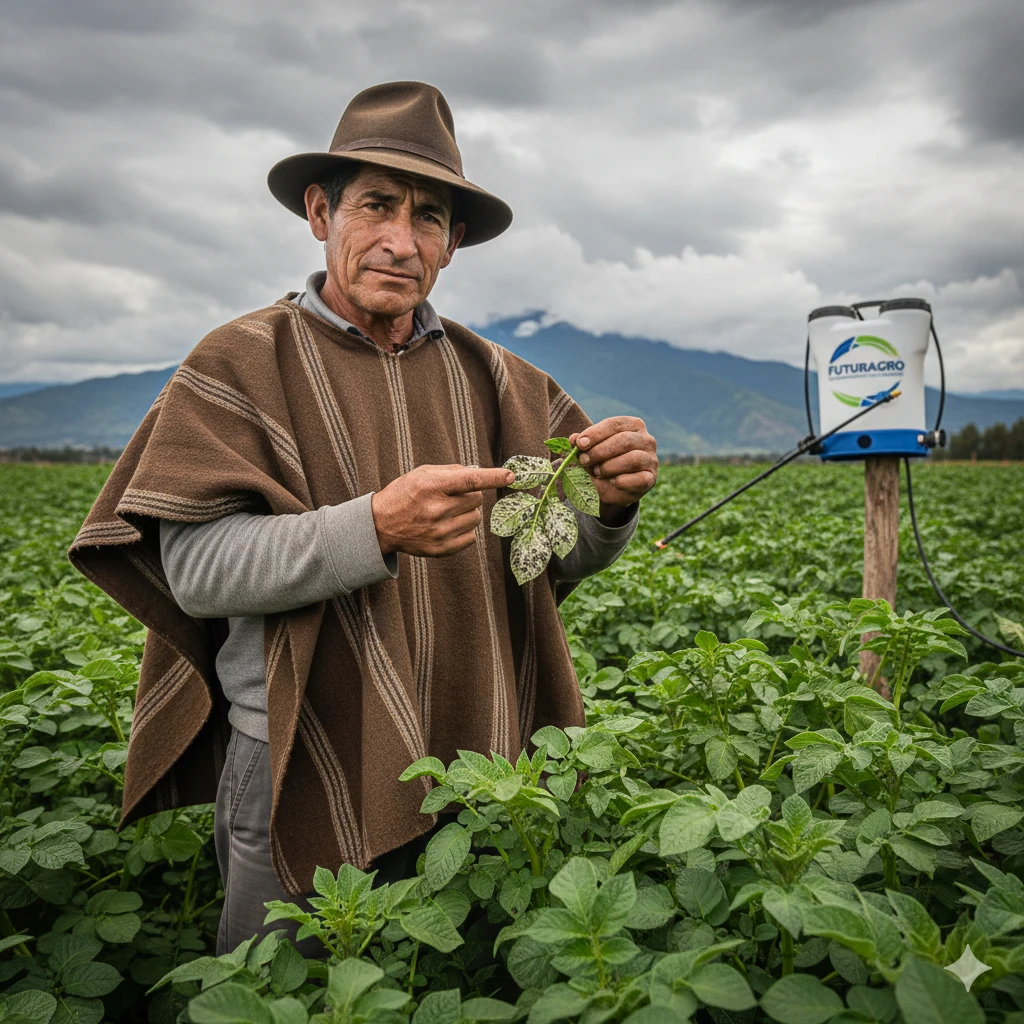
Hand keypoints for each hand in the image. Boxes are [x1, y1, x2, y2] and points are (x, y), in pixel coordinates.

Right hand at [371, 464, 513, 556]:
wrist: (381, 525)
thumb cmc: (404, 494)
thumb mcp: (421, 474)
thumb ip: (451, 472)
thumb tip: (479, 473)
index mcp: (431, 486)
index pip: (470, 480)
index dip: (493, 477)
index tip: (511, 476)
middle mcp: (436, 509)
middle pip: (477, 499)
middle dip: (471, 495)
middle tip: (453, 497)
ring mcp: (439, 532)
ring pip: (476, 518)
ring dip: (468, 513)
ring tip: (448, 512)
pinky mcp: (441, 549)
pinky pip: (471, 537)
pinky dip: (464, 530)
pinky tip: (447, 526)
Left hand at [569, 416, 657, 513]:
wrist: (612, 487)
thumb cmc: (602, 462)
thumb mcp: (590, 451)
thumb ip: (582, 444)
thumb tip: (573, 439)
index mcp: (633, 425)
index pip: (614, 424)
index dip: (596, 433)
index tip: (580, 444)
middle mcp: (646, 440)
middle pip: (624, 440)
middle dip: (600, 451)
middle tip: (584, 461)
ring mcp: (651, 459)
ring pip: (633, 459)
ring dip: (609, 466)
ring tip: (596, 472)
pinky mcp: (650, 479)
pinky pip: (639, 479)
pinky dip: (622, 481)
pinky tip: (612, 481)